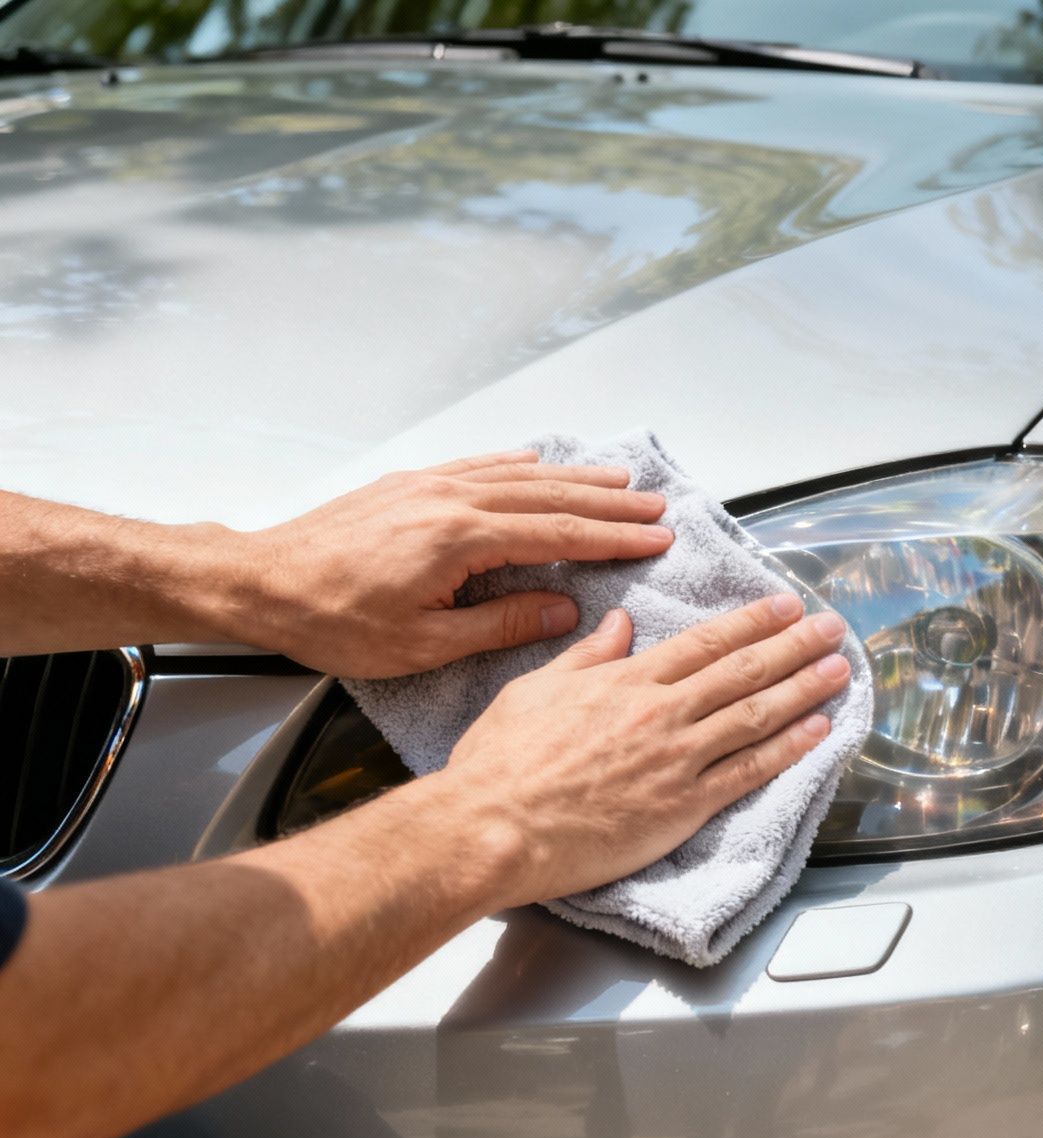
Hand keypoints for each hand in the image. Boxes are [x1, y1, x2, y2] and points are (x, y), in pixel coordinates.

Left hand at [224, 449, 674, 677]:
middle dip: (609, 502)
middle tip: (656, 506)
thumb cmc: (332, 621)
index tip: (655, 538)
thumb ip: (500, 623)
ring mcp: (428, 485)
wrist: (259, 582)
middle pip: (549, 496)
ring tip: (619, 480)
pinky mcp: (407, 485)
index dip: (612, 538)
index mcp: (459, 538)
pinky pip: (477, 465)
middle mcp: (450, 499)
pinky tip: (537, 461)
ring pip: (519, 475)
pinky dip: (517, 463)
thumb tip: (562, 609)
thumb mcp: (422, 644)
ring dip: (574, 478)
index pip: (557, 534)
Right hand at [418, 595, 851, 908]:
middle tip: (832, 627)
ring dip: (805, 688)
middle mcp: (660, 712)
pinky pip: (748, 771)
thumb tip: (618, 624)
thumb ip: (586, 656)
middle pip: (743, 670)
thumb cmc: (500, 764)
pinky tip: (818, 730)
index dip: (752, 621)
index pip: (705, 642)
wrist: (490, 828)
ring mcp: (676, 759)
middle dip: (795, 644)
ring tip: (840, 669)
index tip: (785, 605)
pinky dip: (789, 748)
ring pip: (756, 714)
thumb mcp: (536, 689)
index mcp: (625, 681)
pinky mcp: (682, 806)